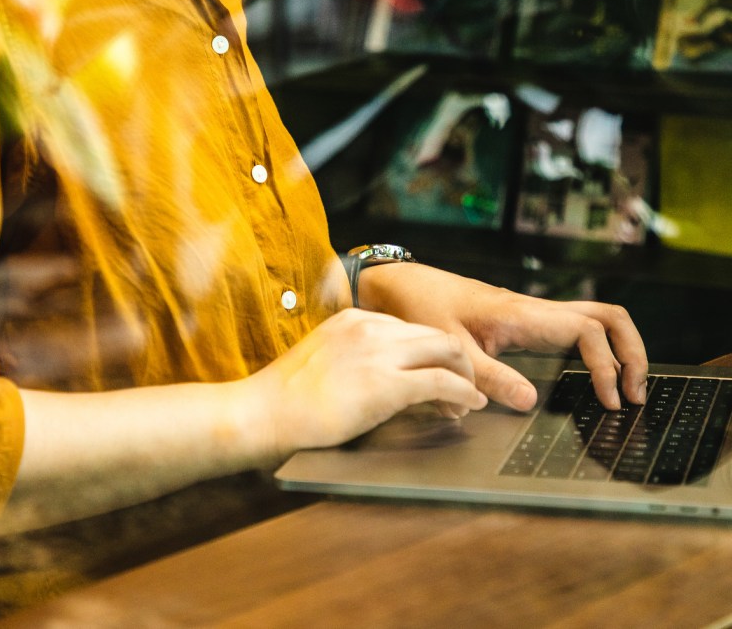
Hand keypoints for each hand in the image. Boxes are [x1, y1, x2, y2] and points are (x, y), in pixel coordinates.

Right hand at [246, 308, 487, 459]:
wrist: (262, 412)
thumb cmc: (283, 397)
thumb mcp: (322, 359)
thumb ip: (353, 357)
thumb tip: (379, 376)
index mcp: (353, 318)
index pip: (409, 326)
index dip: (430, 352)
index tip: (437, 371)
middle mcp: (370, 327)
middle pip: (435, 332)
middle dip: (458, 359)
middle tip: (464, 385)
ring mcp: (380, 353)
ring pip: (447, 350)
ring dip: (465, 375)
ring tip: (469, 398)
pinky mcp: (387, 384)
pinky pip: (442, 382)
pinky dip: (464, 393)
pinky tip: (470, 405)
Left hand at [359, 264, 647, 412]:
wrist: (402, 284)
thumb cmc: (422, 309)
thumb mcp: (450, 348)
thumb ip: (488, 377)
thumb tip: (530, 402)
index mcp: (522, 314)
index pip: (587, 330)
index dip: (607, 364)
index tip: (609, 399)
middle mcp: (535, 309)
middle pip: (608, 317)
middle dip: (633, 352)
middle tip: (637, 394)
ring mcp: (533, 312)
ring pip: (596, 318)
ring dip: (619, 349)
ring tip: (625, 388)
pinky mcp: (526, 320)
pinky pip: (576, 327)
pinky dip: (597, 349)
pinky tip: (594, 376)